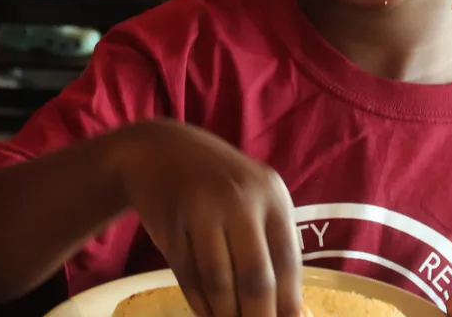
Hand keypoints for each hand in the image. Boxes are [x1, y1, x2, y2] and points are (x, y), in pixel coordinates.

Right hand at [115, 120, 304, 316]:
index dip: (288, 303)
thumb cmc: (218, 184)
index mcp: (271, 195)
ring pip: (219, 281)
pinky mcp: (170, 224)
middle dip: (258, 316)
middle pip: (255, 276)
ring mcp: (201, 210)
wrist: (159, 151)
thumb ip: (272, 244)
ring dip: (226, 314)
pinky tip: (207, 313)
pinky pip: (188, 275)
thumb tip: (292, 308)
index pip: (287, 261)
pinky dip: (200, 302)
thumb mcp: (253, 198)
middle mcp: (239, 200)